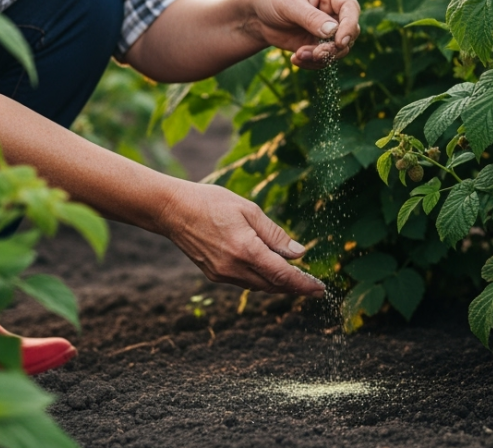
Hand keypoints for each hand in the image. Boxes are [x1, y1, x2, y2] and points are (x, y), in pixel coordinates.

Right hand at [158, 181, 324, 295]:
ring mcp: (222, 274)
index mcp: (246, 250)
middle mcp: (234, 268)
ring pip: (259, 286)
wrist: (172, 210)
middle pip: (273, 285)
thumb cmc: (212, 202)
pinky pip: (244, 282)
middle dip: (295, 287)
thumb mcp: (249, 210)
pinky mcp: (214, 275)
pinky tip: (269, 272)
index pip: (282, 275)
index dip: (303, 284)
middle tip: (314, 287)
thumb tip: (299, 253)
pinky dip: (260, 280)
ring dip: (278, 285)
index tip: (320, 290)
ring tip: (297, 280)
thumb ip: (275, 234)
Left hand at [247, 0, 360, 69]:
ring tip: (299, 55)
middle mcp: (334, 9)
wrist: (256, 16)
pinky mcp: (320, 43)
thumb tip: (333, 32)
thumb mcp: (288, 4)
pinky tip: (295, 59)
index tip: (339, 41)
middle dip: (334, 47)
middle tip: (316, 54)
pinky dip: (313, 62)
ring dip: (321, 57)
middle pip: (350, 31)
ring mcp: (329, 28)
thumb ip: (310, 17)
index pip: (350, 7)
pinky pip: (326, 58)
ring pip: (339, 48)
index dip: (349, 25)